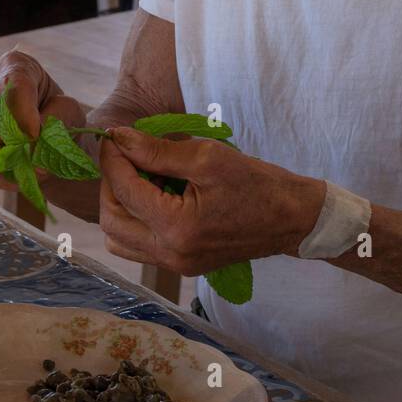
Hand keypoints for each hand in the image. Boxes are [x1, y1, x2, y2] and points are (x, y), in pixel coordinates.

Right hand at [0, 49, 86, 187]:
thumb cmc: (59, 121)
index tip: (35, 132)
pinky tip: (9, 169)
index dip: (21, 109)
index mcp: (12, 67)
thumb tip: (29, 142)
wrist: (55, 150)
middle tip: (18, 145)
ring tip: (18, 160)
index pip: (8, 80)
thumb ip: (55, 119)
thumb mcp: (68, 113)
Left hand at [99, 127, 324, 274]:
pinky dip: (136, 220)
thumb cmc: (256, 183)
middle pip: (111, 221)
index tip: (114, 136)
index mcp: (176, 228)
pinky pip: (140, 246)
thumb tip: (119, 138)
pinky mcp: (182, 265)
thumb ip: (157, 150)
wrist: (291, 218)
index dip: (113, 158)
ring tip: (139, 177)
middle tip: (124, 156)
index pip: (124, 190)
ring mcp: (176, 264)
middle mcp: (170, 254)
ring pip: (120, 239)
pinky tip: (155, 196)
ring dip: (120, 205)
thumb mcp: (208, 157)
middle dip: (111, 184)